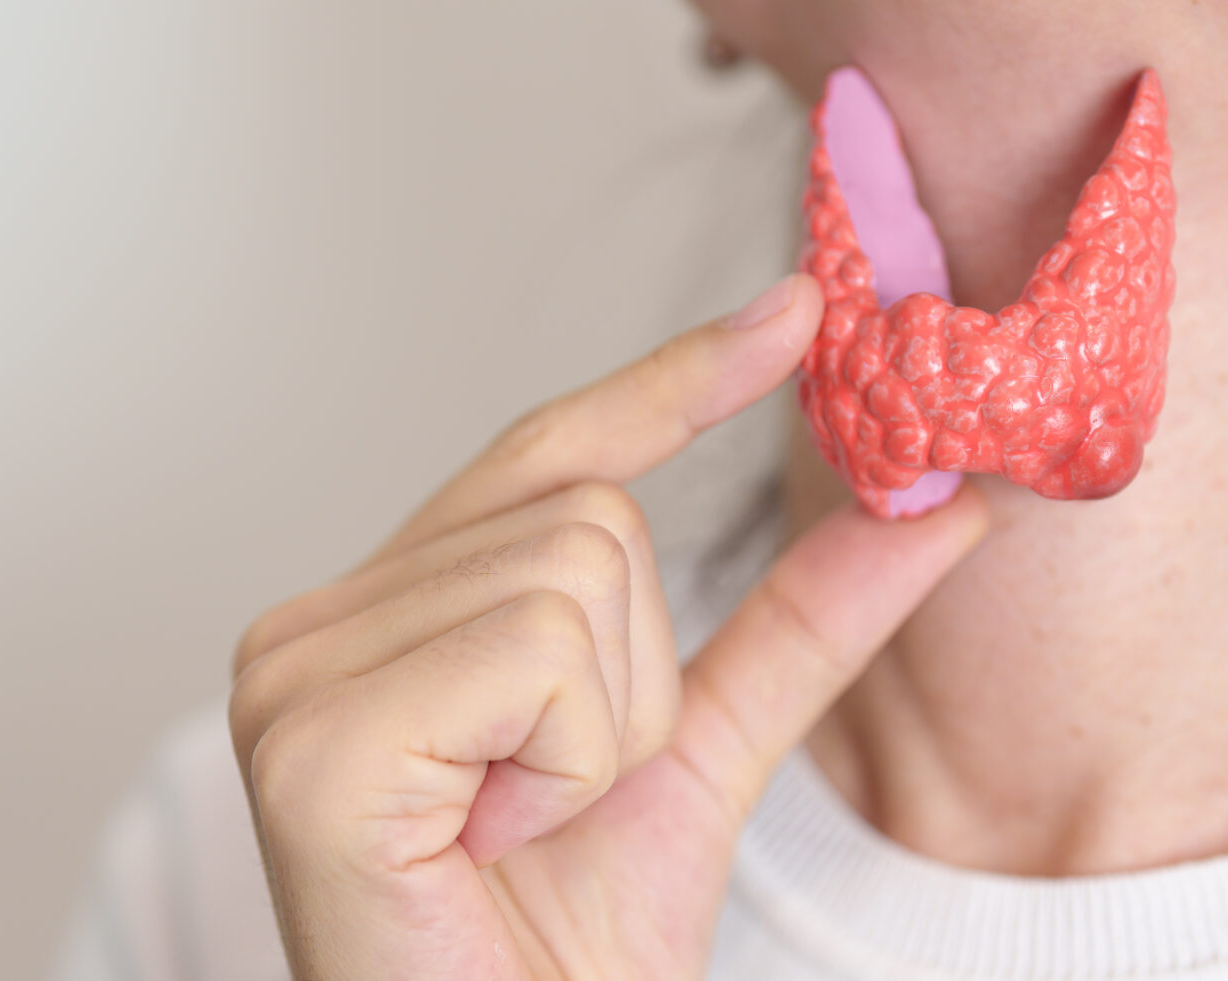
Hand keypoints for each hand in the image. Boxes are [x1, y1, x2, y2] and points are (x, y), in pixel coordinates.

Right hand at [226, 274, 989, 978]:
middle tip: (547, 807)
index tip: (796, 311)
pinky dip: (565, 763)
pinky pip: (538, 651)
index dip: (669, 383)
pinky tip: (486, 841)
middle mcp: (312, 623)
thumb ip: (794, 630)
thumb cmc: (559, 955)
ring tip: (511, 833)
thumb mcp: (696, 762)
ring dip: (600, 735)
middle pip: (587, 511)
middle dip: (632, 678)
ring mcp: (294, 674)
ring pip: (576, 570)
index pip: (542, 455)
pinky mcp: (313, 737)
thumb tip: (933, 512)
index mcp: (379, 617)